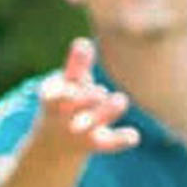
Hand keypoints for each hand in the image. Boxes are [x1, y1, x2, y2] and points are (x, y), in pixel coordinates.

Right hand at [32, 37, 139, 159]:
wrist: (55, 144)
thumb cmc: (63, 103)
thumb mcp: (66, 84)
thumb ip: (76, 65)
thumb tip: (83, 42)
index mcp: (53, 98)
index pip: (55, 94)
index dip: (62, 91)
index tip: (70, 81)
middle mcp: (65, 116)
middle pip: (76, 105)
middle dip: (86, 99)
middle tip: (99, 91)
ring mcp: (80, 130)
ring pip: (93, 121)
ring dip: (106, 111)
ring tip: (121, 100)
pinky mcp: (96, 143)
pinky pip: (109, 143)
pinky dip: (121, 139)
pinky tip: (134, 136)